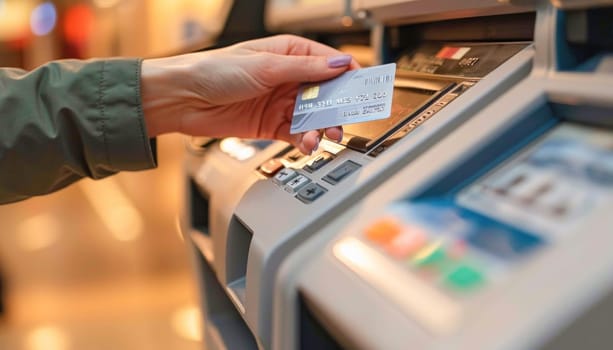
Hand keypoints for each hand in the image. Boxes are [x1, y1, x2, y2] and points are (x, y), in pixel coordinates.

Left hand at [141, 34, 359, 153]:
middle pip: (326, 94)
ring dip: (321, 128)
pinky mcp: (273, 124)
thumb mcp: (264, 66)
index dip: (348, 77)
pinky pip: (298, 134)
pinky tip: (307, 144)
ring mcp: (281, 102)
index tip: (363, 91)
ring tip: (323, 137)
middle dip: (337, 109)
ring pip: (314, 117)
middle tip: (343, 122)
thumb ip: (304, 69)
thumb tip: (339, 65)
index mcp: (290, 53)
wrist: (184, 100)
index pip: (330, 64)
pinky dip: (306, 140)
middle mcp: (289, 77)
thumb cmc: (214, 71)